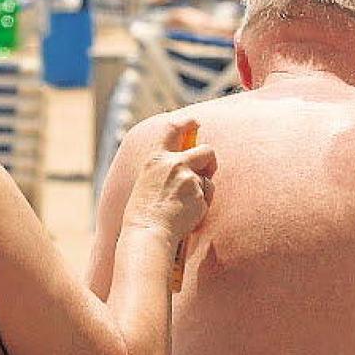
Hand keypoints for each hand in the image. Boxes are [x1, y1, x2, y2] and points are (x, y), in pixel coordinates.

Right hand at [123, 118, 215, 242]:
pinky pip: (208, 196)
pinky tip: (188, 215)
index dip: (186, 122)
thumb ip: (164, 169)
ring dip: (203, 191)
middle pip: (206, 151)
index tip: (195, 122)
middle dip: (211, 161)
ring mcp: (188, 178)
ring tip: (186, 206)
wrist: (148, 232)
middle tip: (208, 170)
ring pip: (208, 179)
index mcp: (156, 158)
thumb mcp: (147, 181)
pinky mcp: (199, 193)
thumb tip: (185, 163)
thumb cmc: (144, 213)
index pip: (172, 128)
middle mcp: (174, 163)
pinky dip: (203, 205)